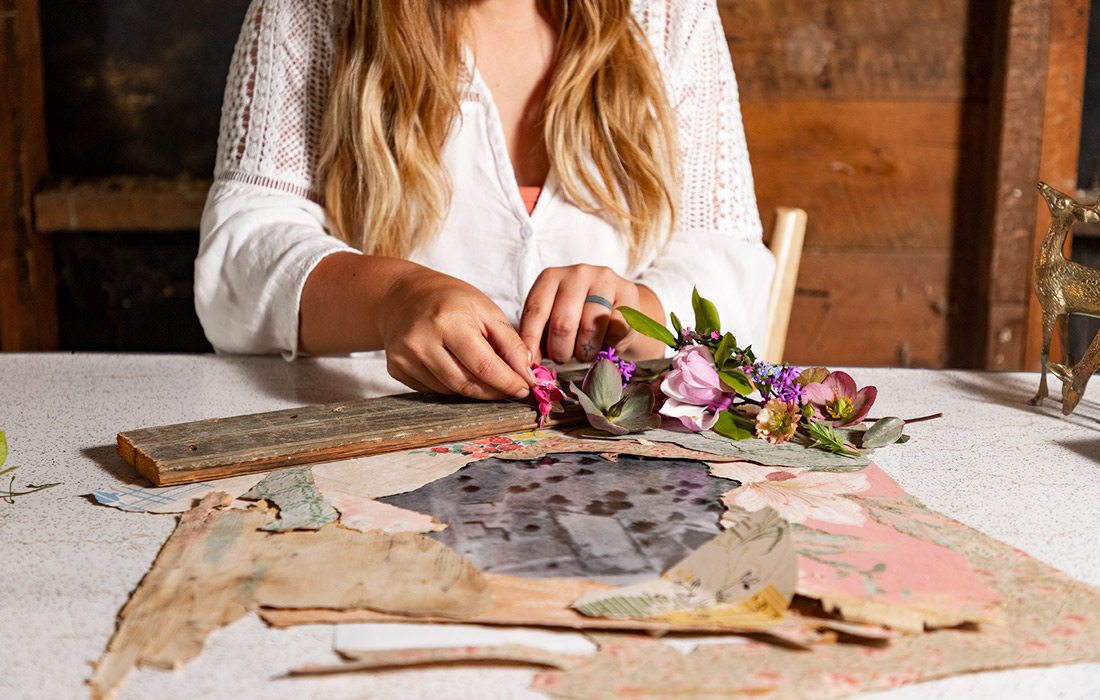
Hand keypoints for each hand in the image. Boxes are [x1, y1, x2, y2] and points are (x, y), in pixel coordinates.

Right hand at [379, 269, 534, 399]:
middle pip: (467, 384)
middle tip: (511, 389)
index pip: (484, 366)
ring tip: (487, 377)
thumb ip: (510, 343)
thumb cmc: (449, 299)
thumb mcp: (486, 310)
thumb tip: (527, 375)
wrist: (403, 295)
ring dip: (475, 390)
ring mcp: (405, 357)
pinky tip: (458, 369)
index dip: (508, 382)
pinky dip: (453, 386)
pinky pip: (434, 390)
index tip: (524, 389)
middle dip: (494, 391)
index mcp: (448, 321)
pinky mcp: (396, 368)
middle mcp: (422, 341)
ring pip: (451, 391)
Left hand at [519, 265, 663, 363]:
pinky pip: (617, 328)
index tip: (530, 363)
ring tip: (584, 354)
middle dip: (560, 350)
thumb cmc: (577, 318)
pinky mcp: (628, 292)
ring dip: (585, 351)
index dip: (531, 340)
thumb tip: (529, 363)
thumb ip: (538, 338)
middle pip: (563, 322)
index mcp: (551, 277)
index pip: (536, 310)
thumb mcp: (551, 322)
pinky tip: (607, 344)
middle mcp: (577, 273)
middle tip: (562, 359)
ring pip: (591, 326)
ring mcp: (604, 280)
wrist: (616, 309)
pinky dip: (610, 344)